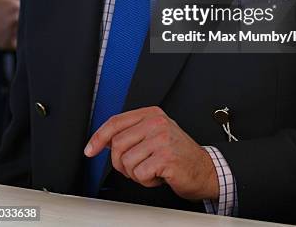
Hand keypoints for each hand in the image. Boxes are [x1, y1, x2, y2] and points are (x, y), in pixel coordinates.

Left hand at [84, 106, 218, 200]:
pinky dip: (146, 181)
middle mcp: (157, 123)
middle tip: (137, 167)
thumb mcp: (155, 135)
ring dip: (136, 174)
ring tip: (152, 169)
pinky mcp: (166, 157)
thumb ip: (133, 133)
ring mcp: (162, 139)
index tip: (90, 150)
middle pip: (117, 145)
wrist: (204, 169)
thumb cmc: (178, 154)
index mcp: (152, 114)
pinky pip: (139, 174)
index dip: (99, 137)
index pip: (116, 122)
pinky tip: (159, 175)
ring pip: (127, 162)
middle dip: (122, 163)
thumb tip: (105, 140)